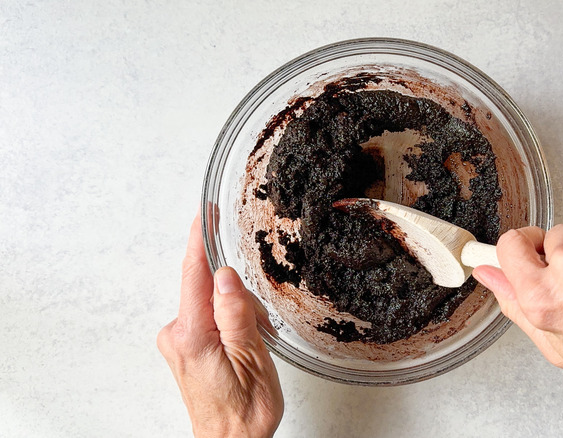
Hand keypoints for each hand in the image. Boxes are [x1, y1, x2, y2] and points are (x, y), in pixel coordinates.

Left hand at [157, 216, 282, 437]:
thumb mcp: (252, 360)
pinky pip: (209, 315)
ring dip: (237, 312)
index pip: (195, 274)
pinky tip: (242, 343)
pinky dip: (229, 320)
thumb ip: (236, 315)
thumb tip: (225, 275)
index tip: (205, 212)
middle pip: (208, 286)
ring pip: (212, 301)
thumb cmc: (243, 412)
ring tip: (252, 345)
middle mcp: (178, 335)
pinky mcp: (185, 345)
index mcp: (193, 336)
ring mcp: (179, 340)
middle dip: (238, 296)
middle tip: (257, 328)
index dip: (200, 239)